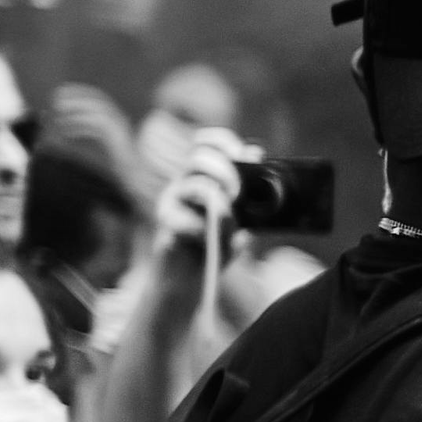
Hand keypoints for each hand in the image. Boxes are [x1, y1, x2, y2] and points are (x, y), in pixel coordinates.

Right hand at [151, 129, 251, 265]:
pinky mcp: (166, 228)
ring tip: (229, 222)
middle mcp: (181, 184)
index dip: (223, 141)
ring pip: (195, 186)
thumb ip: (247, 189)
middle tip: (238, 194)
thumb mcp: (238, 216)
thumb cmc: (213, 246)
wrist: (187, 281)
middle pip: (198, 157)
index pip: (204, 142)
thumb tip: (256, 152)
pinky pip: (186, 221)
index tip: (242, 154)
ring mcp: (170, 204)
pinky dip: (204, 231)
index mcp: (198, 176)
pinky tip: (208, 241)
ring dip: (221, 203)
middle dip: (226, 172)